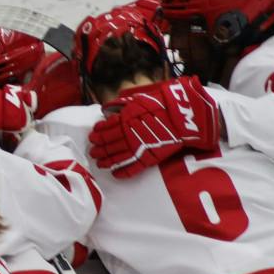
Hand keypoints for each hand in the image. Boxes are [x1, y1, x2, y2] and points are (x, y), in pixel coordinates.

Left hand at [88, 76, 222, 176]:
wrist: (180, 118)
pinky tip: (114, 173)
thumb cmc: (161, 106)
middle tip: (92, 151)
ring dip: (106, 160)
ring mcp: (137, 148)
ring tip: (99, 163)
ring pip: (116, 157)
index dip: (97, 133)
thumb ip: (121, 105)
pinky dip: (122, 172)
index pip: (105, 129)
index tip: (93, 135)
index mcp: (124, 120)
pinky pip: (132, 168)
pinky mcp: (148, 158)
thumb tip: (106, 109)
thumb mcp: (138, 99)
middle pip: (108, 144)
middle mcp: (127, 135)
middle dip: (99, 148)